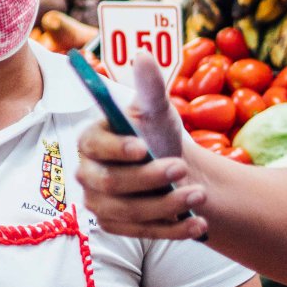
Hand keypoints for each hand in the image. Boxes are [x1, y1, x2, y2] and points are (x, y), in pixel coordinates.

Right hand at [77, 51, 208, 241]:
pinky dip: (172, 230)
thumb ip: (149, 85)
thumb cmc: (159, 134)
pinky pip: (142, 233)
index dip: (116, 149)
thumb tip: (143, 53)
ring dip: (167, 204)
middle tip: (181, 167)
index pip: (95, 146)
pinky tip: (198, 223)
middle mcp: (88, 174)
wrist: (178, 171)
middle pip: (111, 183)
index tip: (142, 147)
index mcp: (91, 139)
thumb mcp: (157, 109)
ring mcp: (100, 204)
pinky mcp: (117, 227)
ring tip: (198, 194)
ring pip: (129, 212)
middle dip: (148, 178)